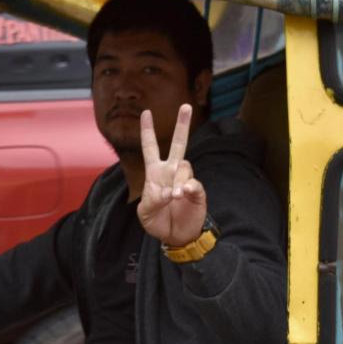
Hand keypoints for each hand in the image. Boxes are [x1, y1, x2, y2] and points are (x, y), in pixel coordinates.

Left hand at [137, 104, 207, 247]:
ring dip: (177, 180)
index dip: (147, 131)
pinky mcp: (197, 191)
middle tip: (186, 106)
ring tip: (173, 197)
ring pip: (184, 167)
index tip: (146, 113)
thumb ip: (152, 200)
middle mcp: (172, 172)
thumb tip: (170, 191)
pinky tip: (182, 195)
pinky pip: (194, 183)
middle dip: (182, 125)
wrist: (176, 237)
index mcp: (155, 173)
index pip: (151, 148)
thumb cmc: (158, 221)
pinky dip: (187, 188)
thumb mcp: (145, 213)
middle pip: (179, 144)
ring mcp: (186, 180)